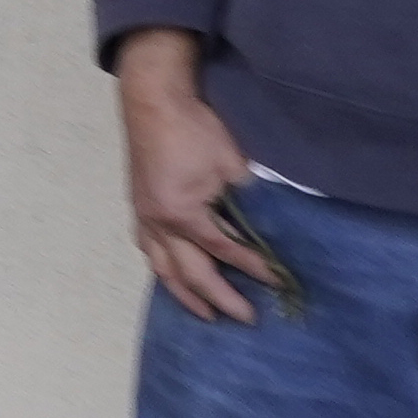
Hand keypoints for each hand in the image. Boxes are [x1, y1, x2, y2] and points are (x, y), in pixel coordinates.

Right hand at [115, 28, 277, 323]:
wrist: (153, 99)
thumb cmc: (194, 127)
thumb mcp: (232, 163)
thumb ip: (247, 199)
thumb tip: (268, 224)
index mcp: (183, 214)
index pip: (225, 250)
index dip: (254, 267)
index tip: (278, 281)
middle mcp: (159, 224)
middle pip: (190, 272)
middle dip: (219, 298)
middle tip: (244, 318)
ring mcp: (145, 217)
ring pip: (162, 269)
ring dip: (184, 294)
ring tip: (205, 314)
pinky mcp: (139, 207)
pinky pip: (149, 250)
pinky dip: (163, 269)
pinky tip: (172, 274)